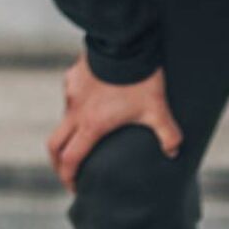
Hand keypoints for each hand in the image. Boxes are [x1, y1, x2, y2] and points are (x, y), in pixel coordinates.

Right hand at [46, 51, 182, 192]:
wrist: (124, 41)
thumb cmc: (140, 78)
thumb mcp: (157, 108)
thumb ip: (167, 133)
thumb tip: (174, 152)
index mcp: (92, 125)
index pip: (70, 159)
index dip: (69, 178)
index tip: (75, 187)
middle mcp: (75, 111)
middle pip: (54, 144)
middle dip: (57, 162)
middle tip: (67, 171)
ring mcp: (71, 91)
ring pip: (63, 118)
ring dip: (69, 132)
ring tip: (85, 134)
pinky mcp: (73, 75)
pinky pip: (70, 95)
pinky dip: (76, 105)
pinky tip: (91, 100)